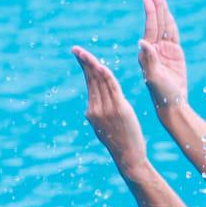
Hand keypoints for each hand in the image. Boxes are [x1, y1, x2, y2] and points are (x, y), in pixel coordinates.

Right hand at [72, 46, 148, 177]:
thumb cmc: (120, 143)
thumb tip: (97, 103)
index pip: (89, 84)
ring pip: (99, 82)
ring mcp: (107, 109)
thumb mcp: (105, 127)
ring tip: (85, 53)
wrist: (129, 158)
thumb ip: (102, 112)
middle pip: (91, 80)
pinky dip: (105, 75)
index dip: (85, 69)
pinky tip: (100, 65)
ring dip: (92, 64)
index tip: (80, 56)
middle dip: (84, 62)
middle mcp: (96, 109)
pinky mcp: (119, 109)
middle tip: (76, 49)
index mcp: (92, 112)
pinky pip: (111, 87)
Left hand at [138, 0, 188, 116]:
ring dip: (163, 12)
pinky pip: (173, 35)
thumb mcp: (153, 77)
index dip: (150, 13)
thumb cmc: (160, 93)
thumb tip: (142, 42)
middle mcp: (155, 49)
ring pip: (165, 27)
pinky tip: (168, 13)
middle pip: (157, 23)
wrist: (171, 103)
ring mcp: (165, 51)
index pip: (150, 28)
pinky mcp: (175, 54)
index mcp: (148, 52)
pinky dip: (171, 23)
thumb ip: (149, 60)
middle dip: (156, 7)